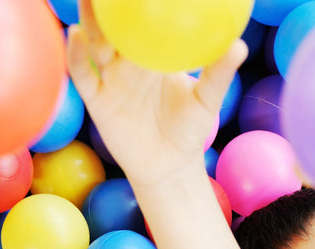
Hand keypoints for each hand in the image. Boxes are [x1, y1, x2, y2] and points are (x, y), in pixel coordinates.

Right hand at [66, 0, 246, 187]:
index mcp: (154, 54)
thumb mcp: (206, 101)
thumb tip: (239, 46)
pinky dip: (75, 53)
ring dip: (90, 20)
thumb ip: (218, 73)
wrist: (169, 167)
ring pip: (95, 42)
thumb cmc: (189, 130)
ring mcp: (110, 78)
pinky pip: (82, 74)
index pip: (143, 20)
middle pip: (114, 25)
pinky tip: (76, 34)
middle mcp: (129, 61)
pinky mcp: (97, 99)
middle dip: (107, 4)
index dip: (136, 2)